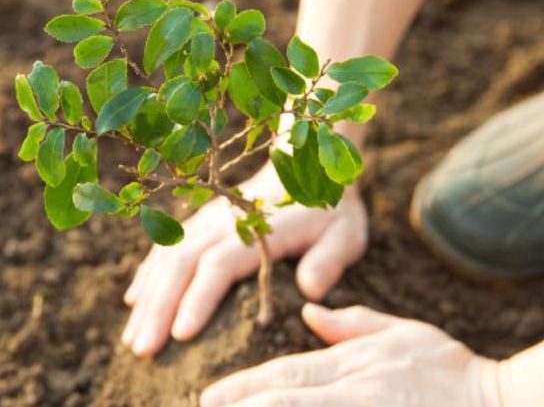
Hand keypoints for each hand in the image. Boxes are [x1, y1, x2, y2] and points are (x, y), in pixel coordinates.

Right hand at [122, 164, 367, 356]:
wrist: (306, 163)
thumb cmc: (328, 208)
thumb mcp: (344, 233)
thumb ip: (328, 260)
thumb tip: (310, 290)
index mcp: (256, 228)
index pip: (219, 265)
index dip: (198, 298)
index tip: (180, 335)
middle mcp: (223, 221)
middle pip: (182, 263)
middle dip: (159, 307)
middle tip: (142, 349)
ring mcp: (207, 219)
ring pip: (168, 256)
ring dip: (149, 297)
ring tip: (132, 338)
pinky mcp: (200, 221)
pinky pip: (166, 246)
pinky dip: (148, 274)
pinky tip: (135, 301)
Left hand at [201, 302, 502, 406]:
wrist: (499, 403)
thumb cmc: (449, 368)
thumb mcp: (400, 333)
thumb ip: (351, 325)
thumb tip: (310, 313)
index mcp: (352, 365)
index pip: (287, 376)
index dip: (245, 387)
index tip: (210, 396)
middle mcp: (353, 393)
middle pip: (286, 402)